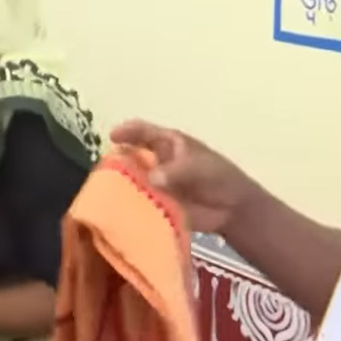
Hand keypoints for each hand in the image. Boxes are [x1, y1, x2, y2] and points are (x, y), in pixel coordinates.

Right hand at [109, 119, 258, 233]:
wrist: (233, 208)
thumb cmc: (218, 177)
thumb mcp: (199, 168)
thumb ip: (176, 171)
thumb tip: (153, 178)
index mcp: (166, 143)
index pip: (142, 131)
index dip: (126, 131)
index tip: (113, 137)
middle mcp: (154, 160)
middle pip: (128, 155)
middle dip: (116, 161)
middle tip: (107, 171)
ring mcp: (153, 182)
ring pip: (129, 179)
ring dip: (120, 185)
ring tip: (110, 192)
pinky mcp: (155, 202)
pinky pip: (136, 201)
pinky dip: (129, 205)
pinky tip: (121, 210)